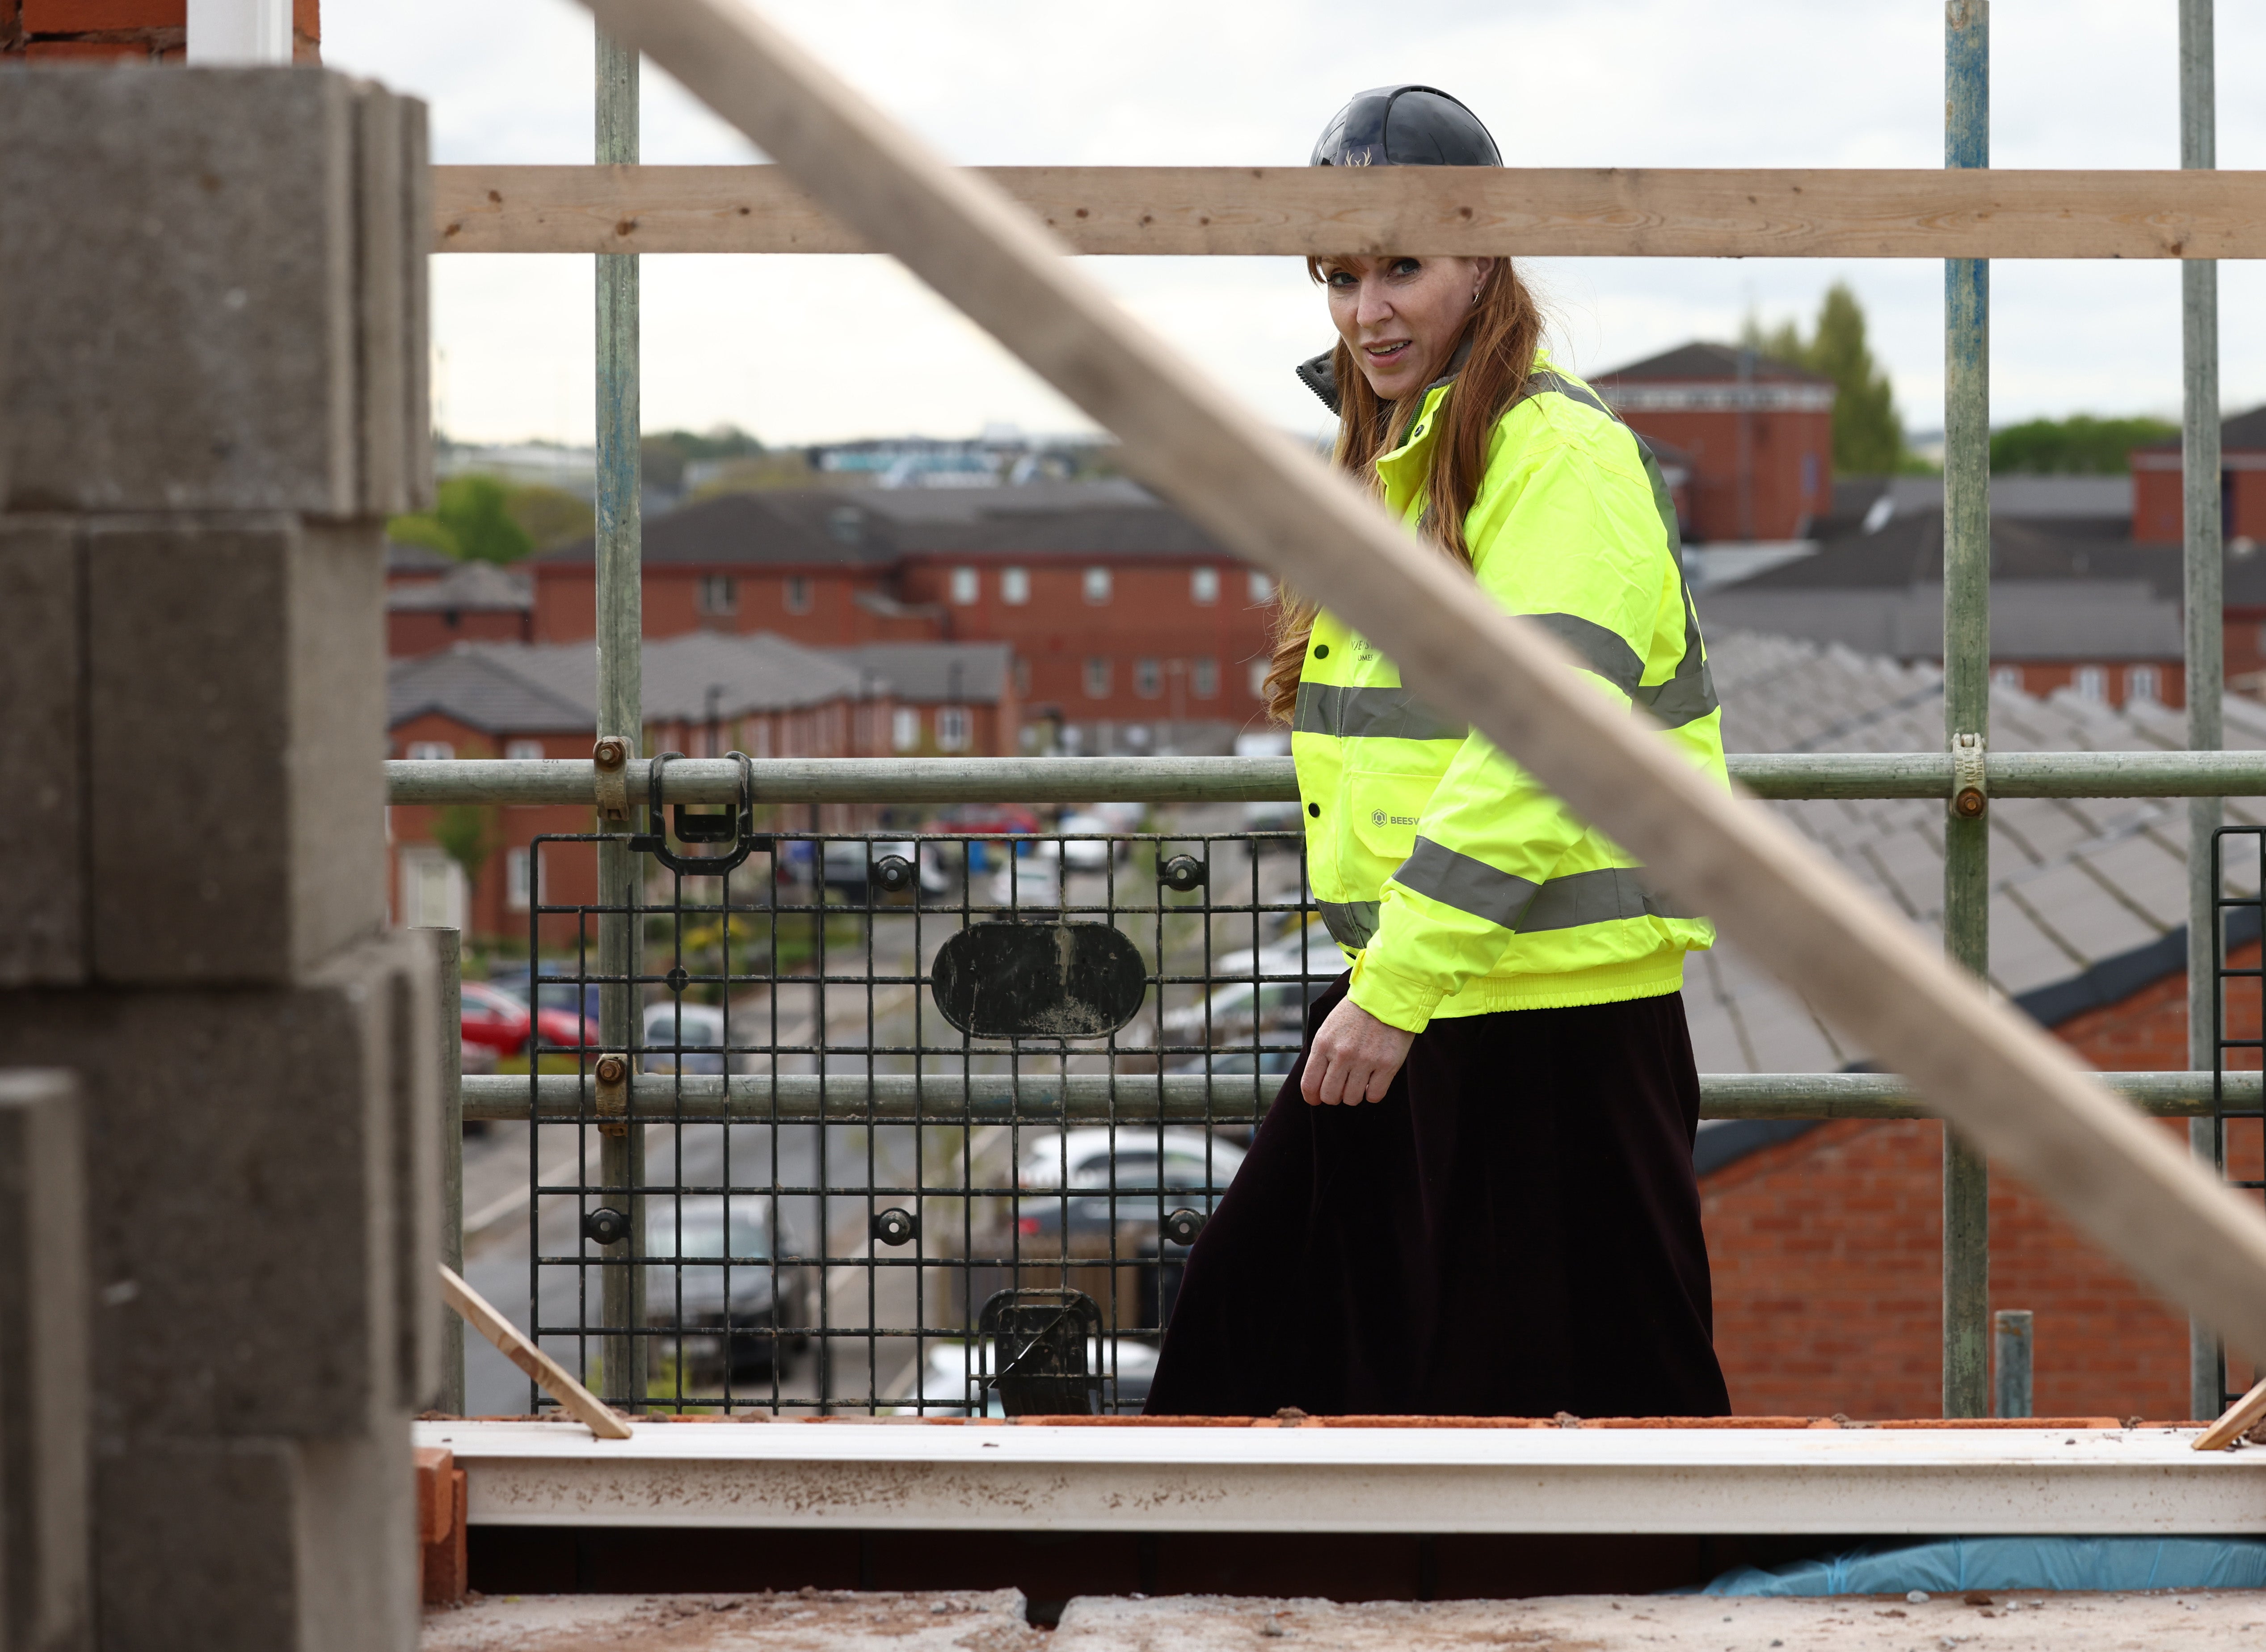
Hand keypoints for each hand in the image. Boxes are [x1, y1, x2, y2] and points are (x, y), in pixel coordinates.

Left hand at [1301, 997, 1415, 1106]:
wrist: (1386, 995)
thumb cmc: (1356, 1012)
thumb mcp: (1329, 1028)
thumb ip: (1321, 1053)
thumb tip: (1317, 1082)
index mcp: (1323, 1044)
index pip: (1309, 1084)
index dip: (1312, 1097)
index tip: (1316, 1099)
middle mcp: (1342, 1054)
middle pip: (1330, 1096)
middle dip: (1333, 1096)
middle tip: (1341, 1088)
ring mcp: (1365, 1060)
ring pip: (1352, 1099)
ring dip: (1354, 1094)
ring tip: (1358, 1081)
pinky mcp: (1387, 1065)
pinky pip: (1374, 1096)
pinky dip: (1372, 1094)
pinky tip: (1373, 1082)